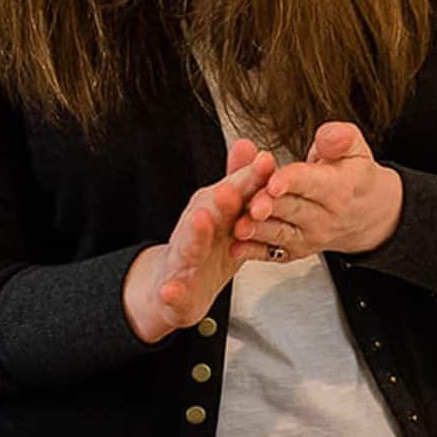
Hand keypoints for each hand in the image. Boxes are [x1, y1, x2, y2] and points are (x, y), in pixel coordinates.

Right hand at [122, 139, 276, 342]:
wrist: (173, 290)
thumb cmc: (205, 250)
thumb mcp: (227, 219)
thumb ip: (238, 184)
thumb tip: (250, 145)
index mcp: (213, 215)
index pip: (232, 192)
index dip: (248, 179)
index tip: (267, 162)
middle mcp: (194, 232)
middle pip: (207, 214)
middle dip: (218, 201)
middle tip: (231, 189)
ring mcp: (181, 260)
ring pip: (187, 246)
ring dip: (194, 234)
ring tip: (201, 221)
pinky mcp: (173, 290)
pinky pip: (171, 291)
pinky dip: (170, 291)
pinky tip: (170, 291)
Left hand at [233, 122, 401, 261]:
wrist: (366, 213)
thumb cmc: (353, 175)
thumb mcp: (356, 148)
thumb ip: (341, 138)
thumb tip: (327, 137)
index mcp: (339, 188)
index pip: (312, 183)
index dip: (291, 181)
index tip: (273, 182)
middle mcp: (325, 217)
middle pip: (292, 209)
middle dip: (268, 206)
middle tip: (250, 204)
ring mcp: (310, 236)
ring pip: (280, 233)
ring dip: (258, 231)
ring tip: (239, 227)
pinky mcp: (297, 250)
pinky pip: (273, 253)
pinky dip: (254, 252)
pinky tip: (236, 247)